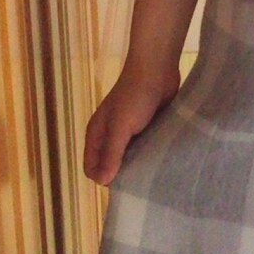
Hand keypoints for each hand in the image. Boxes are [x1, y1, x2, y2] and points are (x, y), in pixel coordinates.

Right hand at [82, 62, 179, 186]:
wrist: (157, 67)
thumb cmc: (135, 96)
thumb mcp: (121, 126)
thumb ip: (112, 153)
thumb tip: (102, 182)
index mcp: (97, 134)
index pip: (92, 168)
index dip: (103, 179)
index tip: (124, 186)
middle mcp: (110, 135)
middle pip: (111, 166)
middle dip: (123, 175)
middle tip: (141, 184)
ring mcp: (129, 131)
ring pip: (129, 158)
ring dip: (139, 165)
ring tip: (154, 175)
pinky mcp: (146, 127)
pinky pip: (145, 148)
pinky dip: (150, 155)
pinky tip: (162, 161)